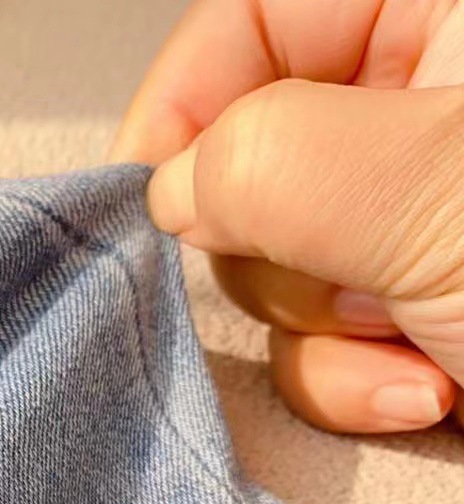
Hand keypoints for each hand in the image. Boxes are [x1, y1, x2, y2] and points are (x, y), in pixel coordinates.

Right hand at [111, 0, 463, 434]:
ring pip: (275, 270)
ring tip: (422, 343)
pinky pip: (318, 348)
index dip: (186, 105)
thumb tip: (169, 191)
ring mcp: (409, 222)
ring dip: (326, 334)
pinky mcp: (411, 311)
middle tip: (356, 280)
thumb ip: (265, 165)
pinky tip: (432, 389)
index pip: (256, 19)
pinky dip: (354, 384)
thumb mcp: (422, 190)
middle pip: (250, 165)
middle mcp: (416, 113)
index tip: (146, 203)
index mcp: (442, 14)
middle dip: (283, 255)